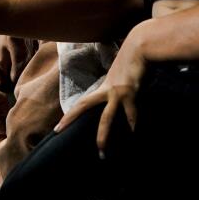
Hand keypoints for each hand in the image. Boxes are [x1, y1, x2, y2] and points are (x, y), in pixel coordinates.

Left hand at [54, 28, 148, 155]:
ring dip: (103, 135)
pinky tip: (133, 135)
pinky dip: (133, 125)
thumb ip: (119, 89)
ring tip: (101, 152)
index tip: (58, 126)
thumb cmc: (134, 61)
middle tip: (58, 132)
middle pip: (84, 106)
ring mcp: (116, 92)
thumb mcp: (122, 76)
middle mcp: (106, 90)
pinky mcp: (129, 93)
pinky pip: (131, 115)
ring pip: (105, 118)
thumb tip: (122, 98)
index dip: (70, 114)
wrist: (140, 47)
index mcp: (103, 88)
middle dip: (71, 119)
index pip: (82, 103)